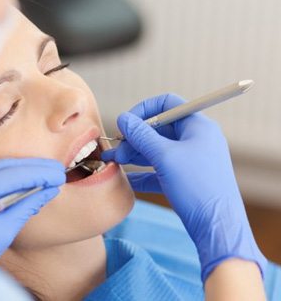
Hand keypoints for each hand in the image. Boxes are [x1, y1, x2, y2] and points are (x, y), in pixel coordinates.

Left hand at [0, 158, 64, 266]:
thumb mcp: (3, 231)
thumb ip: (27, 205)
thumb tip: (51, 189)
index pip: (9, 176)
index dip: (38, 173)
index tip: (59, 174)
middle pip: (1, 167)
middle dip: (32, 168)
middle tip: (56, 169)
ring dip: (21, 170)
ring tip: (45, 172)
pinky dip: (6, 176)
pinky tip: (25, 178)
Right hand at [102, 94, 265, 280]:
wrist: (217, 227)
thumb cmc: (196, 187)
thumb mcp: (165, 157)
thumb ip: (141, 135)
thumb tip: (123, 118)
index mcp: (197, 126)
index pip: (167, 104)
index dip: (144, 110)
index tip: (126, 123)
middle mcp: (195, 139)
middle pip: (159, 128)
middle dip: (134, 137)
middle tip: (116, 149)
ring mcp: (191, 159)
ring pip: (157, 149)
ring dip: (135, 154)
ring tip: (113, 162)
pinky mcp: (186, 178)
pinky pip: (160, 169)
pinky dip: (144, 172)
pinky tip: (127, 179)